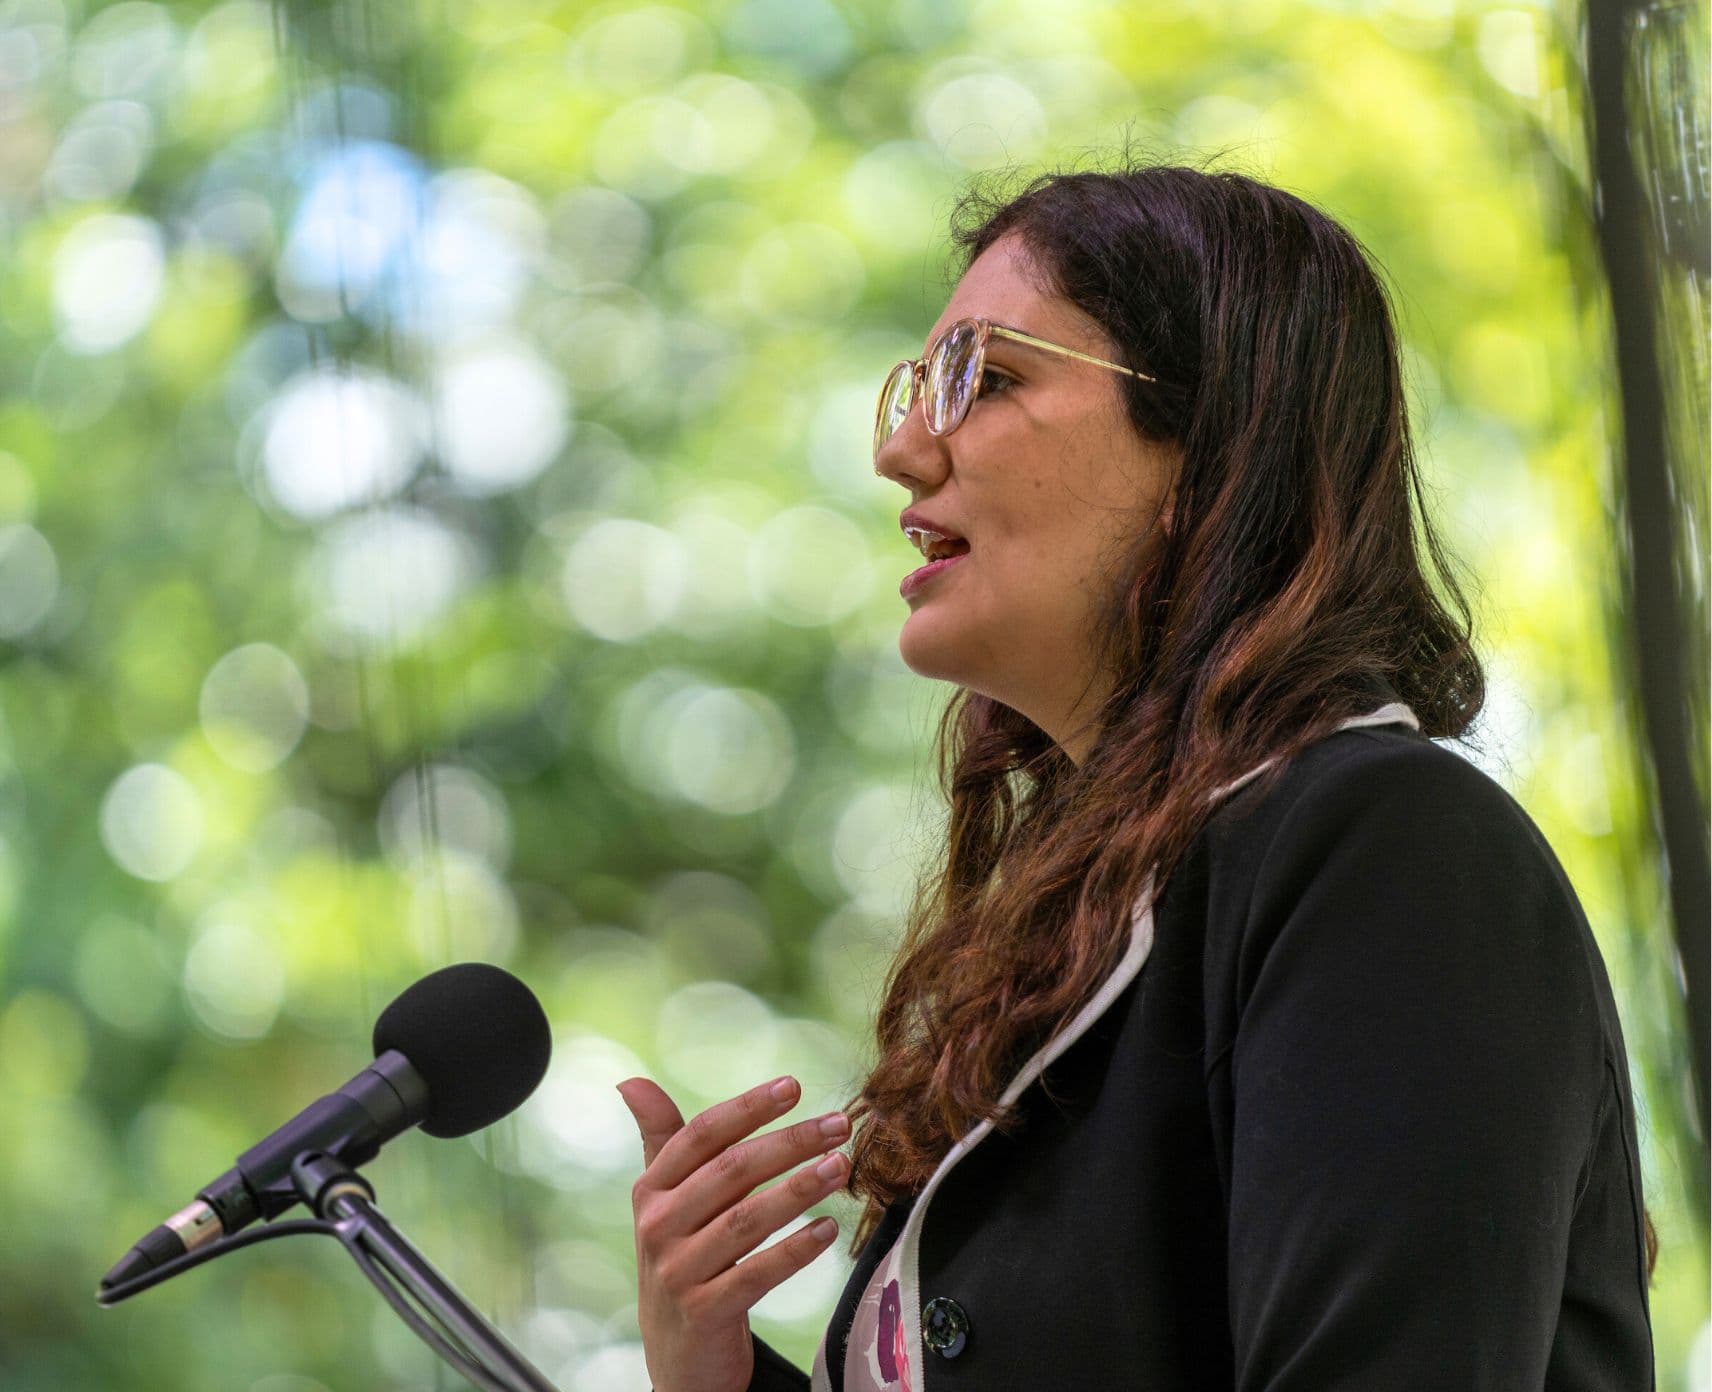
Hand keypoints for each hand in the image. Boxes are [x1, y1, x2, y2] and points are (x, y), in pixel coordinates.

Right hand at [617, 1073, 850, 1391]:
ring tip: (841, 1167)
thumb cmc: (682, 1255)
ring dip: (799, 1189)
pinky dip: (795, 1250)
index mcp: (651, 1190)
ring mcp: (678, 1271)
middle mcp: (658, 1226)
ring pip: (747, 1220)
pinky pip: (756, 1274)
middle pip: (731, 1171)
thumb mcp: (666, 1200)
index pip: (701, 1136)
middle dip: (790, 1142)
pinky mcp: (704, 1312)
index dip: (748, 1108)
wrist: (676, 1352)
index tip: (793, 1085)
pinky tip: (827, 1230)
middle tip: (839, 1124)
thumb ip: (660, 1139)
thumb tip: (630, 1081)